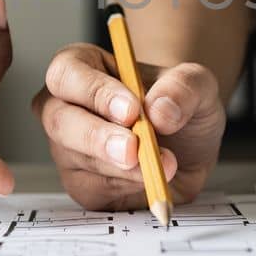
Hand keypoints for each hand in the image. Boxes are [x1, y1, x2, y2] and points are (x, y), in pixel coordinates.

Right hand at [30, 44, 224, 210]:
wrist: (188, 141)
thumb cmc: (177, 103)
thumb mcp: (196, 83)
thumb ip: (184, 87)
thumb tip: (160, 111)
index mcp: (81, 68)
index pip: (66, 74)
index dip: (95, 92)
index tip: (131, 109)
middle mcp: (65, 107)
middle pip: (58, 120)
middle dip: (97, 137)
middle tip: (133, 149)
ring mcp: (69, 148)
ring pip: (79, 159)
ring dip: (124, 166)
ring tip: (165, 162)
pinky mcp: (82, 184)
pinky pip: (95, 188)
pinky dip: (128, 185)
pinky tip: (152, 177)